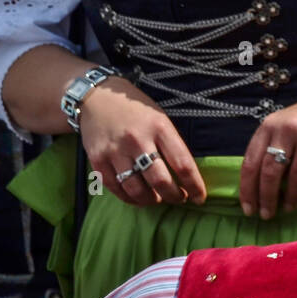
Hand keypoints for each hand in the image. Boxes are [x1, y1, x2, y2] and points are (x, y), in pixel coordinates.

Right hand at [79, 77, 205, 206]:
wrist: (97, 97)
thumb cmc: (135, 109)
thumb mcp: (160, 118)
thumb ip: (170, 144)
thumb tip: (184, 175)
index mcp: (159, 127)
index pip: (183, 163)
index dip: (194, 186)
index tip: (199, 197)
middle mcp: (138, 140)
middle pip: (160, 181)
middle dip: (174, 196)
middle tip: (179, 198)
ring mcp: (116, 151)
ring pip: (138, 190)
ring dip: (152, 200)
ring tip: (158, 198)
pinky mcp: (98, 160)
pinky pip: (117, 189)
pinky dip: (130, 198)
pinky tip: (138, 197)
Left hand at [240, 91, 296, 219]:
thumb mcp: (281, 126)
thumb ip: (268, 147)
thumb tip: (255, 187)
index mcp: (269, 126)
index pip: (250, 163)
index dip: (247, 190)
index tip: (249, 209)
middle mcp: (288, 129)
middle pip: (270, 172)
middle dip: (266, 198)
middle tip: (267, 215)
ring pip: (296, 176)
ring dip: (291, 198)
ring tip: (288, 208)